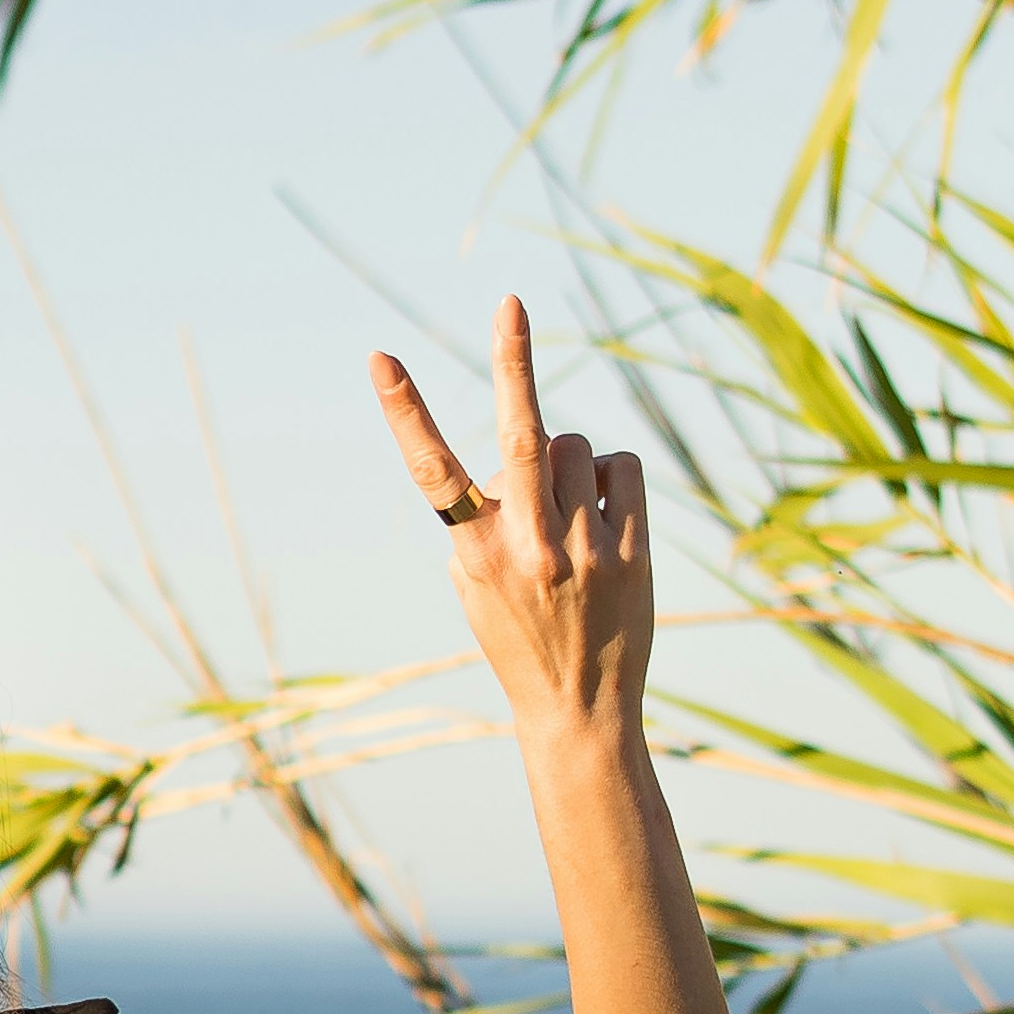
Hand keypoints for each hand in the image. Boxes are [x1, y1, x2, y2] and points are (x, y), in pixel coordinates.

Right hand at [370, 298, 652, 750]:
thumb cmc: (518, 637)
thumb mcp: (475, 587)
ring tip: (568, 514)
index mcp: (474, 552)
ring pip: (576, 445)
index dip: (404, 409)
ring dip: (569, 461)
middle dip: (513, 362)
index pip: (432, 470)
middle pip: (523, 435)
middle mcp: (528, 546)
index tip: (380, 357)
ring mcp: (586, 548)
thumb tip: (524, 453)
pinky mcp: (633, 551)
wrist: (579, 711)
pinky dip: (611, 477)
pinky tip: (604, 518)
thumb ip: (483, 517)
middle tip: (511, 302)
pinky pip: (622, 466)